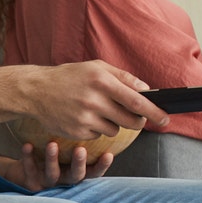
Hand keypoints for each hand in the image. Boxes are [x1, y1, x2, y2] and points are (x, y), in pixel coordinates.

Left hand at [0, 141, 113, 190]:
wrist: (25, 169)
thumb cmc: (55, 153)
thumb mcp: (69, 147)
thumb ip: (83, 137)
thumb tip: (103, 112)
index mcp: (77, 172)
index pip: (94, 172)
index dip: (102, 165)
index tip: (109, 154)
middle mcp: (64, 179)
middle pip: (75, 175)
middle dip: (78, 163)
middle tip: (80, 150)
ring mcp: (47, 181)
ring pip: (52, 173)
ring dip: (52, 159)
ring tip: (52, 144)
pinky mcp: (31, 180)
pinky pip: (29, 168)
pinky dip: (28, 157)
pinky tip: (27, 145)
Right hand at [15, 61, 168, 136]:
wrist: (36, 91)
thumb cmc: (69, 77)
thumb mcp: (96, 67)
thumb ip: (123, 77)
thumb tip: (147, 91)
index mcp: (101, 80)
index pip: (136, 100)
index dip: (154, 112)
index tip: (166, 118)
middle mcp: (93, 100)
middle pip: (130, 120)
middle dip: (137, 121)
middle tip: (135, 117)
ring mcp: (84, 118)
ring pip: (115, 129)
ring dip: (114, 123)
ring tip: (98, 110)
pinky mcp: (76, 132)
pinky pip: (98, 135)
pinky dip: (97, 128)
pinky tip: (84, 117)